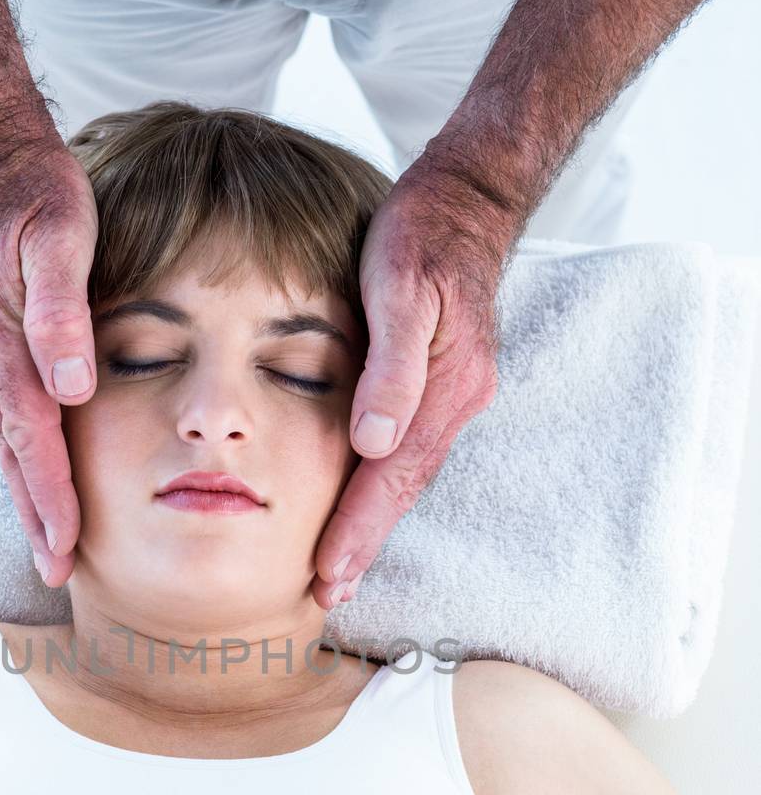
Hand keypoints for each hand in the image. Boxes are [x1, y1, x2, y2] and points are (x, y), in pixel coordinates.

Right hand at [0, 130, 99, 585]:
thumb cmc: (33, 187)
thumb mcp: (58, 232)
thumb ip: (62, 310)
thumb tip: (72, 387)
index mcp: (1, 336)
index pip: (32, 434)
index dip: (52, 492)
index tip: (68, 543)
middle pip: (14, 450)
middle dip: (37, 513)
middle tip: (57, 571)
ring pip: (5, 435)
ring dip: (28, 490)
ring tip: (49, 540)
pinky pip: (3, 408)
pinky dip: (21, 450)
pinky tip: (34, 472)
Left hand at [312, 161, 520, 610]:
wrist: (467, 199)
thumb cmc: (424, 233)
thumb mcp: (402, 286)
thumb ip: (392, 366)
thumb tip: (374, 441)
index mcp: (447, 387)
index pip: (394, 476)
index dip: (359, 527)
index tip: (327, 572)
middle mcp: (455, 402)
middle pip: (403, 491)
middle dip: (364, 545)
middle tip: (326, 595)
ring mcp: (452, 397)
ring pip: (407, 478)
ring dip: (372, 527)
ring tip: (339, 572)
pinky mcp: (441, 388)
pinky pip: (409, 454)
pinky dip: (382, 491)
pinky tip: (361, 510)